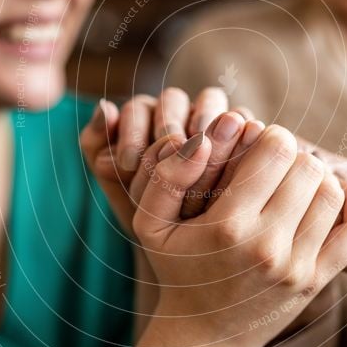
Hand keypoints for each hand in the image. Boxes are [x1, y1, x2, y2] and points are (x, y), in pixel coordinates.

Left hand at [80, 87, 242, 235]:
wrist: (189, 246)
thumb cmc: (148, 213)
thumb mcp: (120, 188)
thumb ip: (100, 150)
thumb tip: (104, 108)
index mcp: (147, 118)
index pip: (138, 109)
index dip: (132, 132)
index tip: (128, 163)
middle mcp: (181, 112)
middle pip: (174, 101)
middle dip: (167, 127)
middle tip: (165, 154)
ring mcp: (215, 119)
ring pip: (210, 104)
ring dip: (204, 125)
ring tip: (200, 153)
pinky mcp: (245, 131)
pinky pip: (243, 122)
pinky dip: (236, 140)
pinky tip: (231, 162)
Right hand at [128, 126, 346, 346]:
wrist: (201, 336)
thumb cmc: (177, 269)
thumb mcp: (150, 224)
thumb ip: (168, 175)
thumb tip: (203, 139)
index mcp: (228, 225)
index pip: (276, 150)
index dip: (271, 135)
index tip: (258, 145)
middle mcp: (266, 247)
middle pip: (308, 167)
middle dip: (293, 156)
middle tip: (276, 164)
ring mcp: (296, 267)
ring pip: (332, 193)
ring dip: (318, 177)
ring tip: (295, 182)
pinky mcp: (316, 282)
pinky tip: (340, 192)